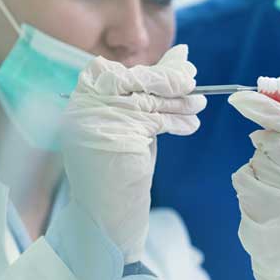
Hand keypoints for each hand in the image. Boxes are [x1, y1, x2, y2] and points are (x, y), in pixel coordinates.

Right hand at [62, 45, 205, 262]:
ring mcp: (95, 120)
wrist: (105, 222)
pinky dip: (177, 120)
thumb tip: (180, 57)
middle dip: (170, 79)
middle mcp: (81, 108)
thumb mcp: (133, 125)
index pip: (119, 72)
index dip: (156, 69)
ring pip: (148, 98)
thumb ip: (148, 94)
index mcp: (80, 102)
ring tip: (199, 104)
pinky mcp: (114, 135)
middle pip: (135, 80)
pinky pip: (155, 118)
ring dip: (180, 101)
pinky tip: (190, 125)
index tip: (184, 65)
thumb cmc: (120, 172)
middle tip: (195, 81)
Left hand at [229, 91, 279, 279]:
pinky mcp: (263, 213)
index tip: (242, 97)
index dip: (268, 108)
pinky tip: (264, 198)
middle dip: (267, 140)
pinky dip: (248, 181)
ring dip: (259, 164)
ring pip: (257, 158)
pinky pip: (243, 177)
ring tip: (277, 186)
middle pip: (273, 141)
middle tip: (268, 147)